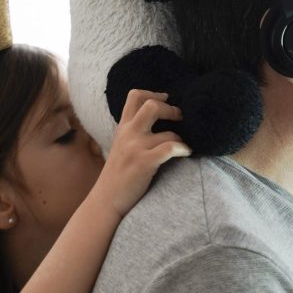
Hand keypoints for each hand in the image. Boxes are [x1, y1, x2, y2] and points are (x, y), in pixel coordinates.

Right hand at [93, 89, 189, 217]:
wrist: (106, 199)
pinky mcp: (144, 162)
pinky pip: (171, 148)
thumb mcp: (120, 145)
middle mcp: (128, 133)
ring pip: (169, 132)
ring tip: (184, 145)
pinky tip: (186, 152)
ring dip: (181, 137)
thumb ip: (133, 131)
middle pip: (152, 105)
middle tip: (180, 118)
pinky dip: (183, 149)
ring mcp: (136, 147)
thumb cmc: (117, 175)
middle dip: (171, 109)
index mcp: (123, 127)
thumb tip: (157, 122)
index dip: (154, 93)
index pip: (135, 96)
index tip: (166, 99)